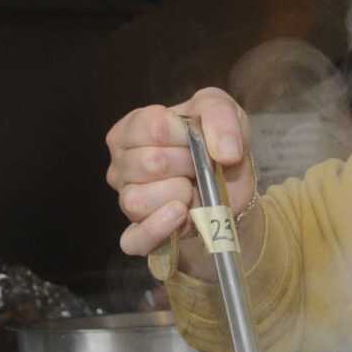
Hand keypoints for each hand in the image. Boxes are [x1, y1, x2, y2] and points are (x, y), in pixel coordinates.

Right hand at [104, 87, 255, 257]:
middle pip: (149, 164)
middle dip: (187, 164)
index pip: (152, 127)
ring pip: (138, 201)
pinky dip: (157, 230)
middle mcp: (122, 165)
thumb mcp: (223, 111)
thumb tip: (227, 152)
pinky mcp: (140, 234)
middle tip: (199, 165)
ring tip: (192, 189)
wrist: (230, 180)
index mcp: (132, 130)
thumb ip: (222, 116)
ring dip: (178, 194)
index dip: (185, 134)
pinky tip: (180, 215)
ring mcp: (127, 201)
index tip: (198, 138)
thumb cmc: (214, 140)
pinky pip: (135, 239)